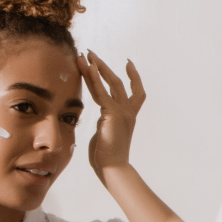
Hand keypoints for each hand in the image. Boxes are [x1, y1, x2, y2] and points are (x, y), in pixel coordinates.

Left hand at [78, 51, 144, 176]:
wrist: (113, 168)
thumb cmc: (107, 158)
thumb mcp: (106, 136)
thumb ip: (104, 125)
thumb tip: (99, 122)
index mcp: (128, 117)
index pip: (135, 92)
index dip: (133, 77)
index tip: (128, 64)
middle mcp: (127, 111)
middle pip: (119, 83)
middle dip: (105, 67)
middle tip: (92, 53)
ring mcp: (121, 111)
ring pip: (109, 83)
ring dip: (96, 67)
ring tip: (86, 54)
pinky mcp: (111, 113)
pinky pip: (101, 91)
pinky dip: (94, 78)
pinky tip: (87, 67)